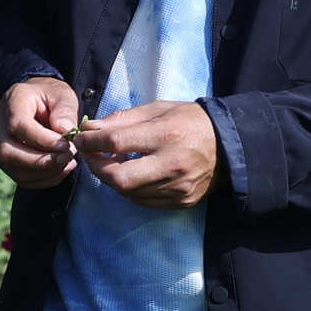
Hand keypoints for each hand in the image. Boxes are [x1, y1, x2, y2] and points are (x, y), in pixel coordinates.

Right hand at [0, 78, 83, 188]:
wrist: (34, 103)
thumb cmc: (48, 98)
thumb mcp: (61, 94)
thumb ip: (65, 110)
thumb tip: (65, 130)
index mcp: (12, 103)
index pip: (18, 126)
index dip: (42, 139)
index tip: (66, 144)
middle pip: (8, 152)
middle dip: (42, 161)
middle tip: (68, 155)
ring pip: (15, 170)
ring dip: (46, 171)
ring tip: (67, 160)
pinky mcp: (7, 162)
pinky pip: (23, 179)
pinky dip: (46, 179)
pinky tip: (62, 168)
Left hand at [74, 99, 218, 207]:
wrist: (231, 145)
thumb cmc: (191, 121)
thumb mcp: (158, 109)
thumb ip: (123, 119)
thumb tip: (90, 129)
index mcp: (166, 135)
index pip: (115, 142)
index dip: (90, 141)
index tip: (80, 138)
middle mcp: (172, 164)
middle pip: (118, 178)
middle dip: (96, 168)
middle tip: (91, 156)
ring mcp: (178, 188)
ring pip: (128, 192)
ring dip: (113, 178)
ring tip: (114, 162)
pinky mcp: (182, 202)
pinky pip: (143, 201)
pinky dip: (131, 189)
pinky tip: (135, 174)